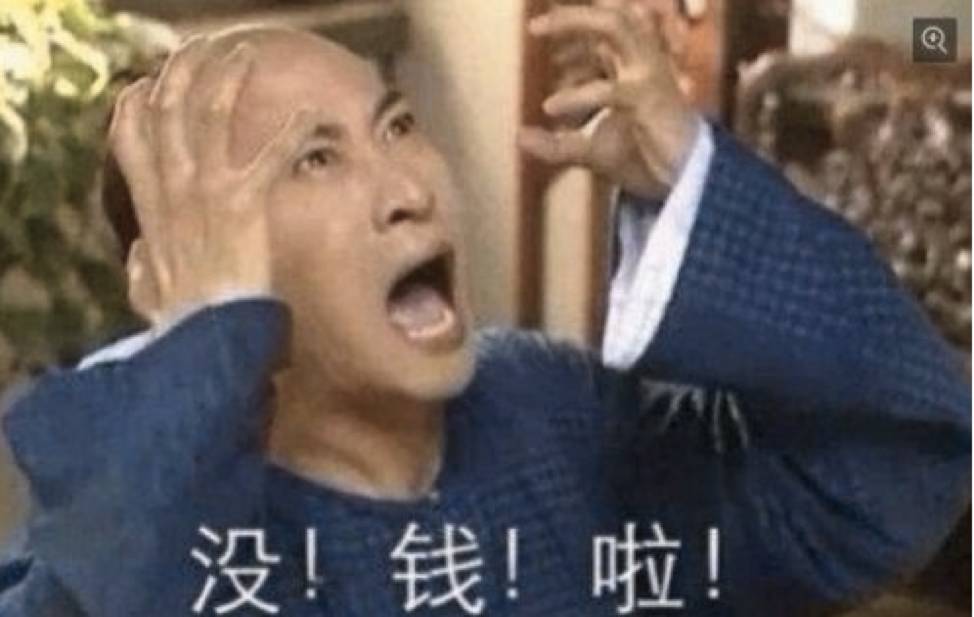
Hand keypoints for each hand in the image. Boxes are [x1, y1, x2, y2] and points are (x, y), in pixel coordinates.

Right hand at [108, 37, 315, 324]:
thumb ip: (144, 268)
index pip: (129, 138)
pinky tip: (313, 116)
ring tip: (242, 56)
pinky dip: (293, 133)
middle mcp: (173, 189)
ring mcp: (205, 191)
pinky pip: (269, 157)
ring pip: (209, 115)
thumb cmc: (183, 322)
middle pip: (168, 111)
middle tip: (202, 52)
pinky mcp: (242, 203)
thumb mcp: (148, 289)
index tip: (149, 86)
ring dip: (225, 79)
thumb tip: (139, 260)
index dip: (136, 105)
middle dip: (183, 73)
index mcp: (151, 207)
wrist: (204, 338)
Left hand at [518, 0, 698, 199]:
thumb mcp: (590, 153)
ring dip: (577, 21)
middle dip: (572, 15)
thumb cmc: (645, 160)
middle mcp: (642, 64)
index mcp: (632, 69)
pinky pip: (610, 89)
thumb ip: (556, 146)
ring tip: (539, 30)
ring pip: (617, 26)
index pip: (602, 33)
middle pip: (611, 17)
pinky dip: (578, 95)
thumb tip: (518, 137)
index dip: (569, 32)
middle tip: (534, 26)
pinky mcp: (651, 98)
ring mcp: (649, 75)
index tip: (537, 41)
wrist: (683, 185)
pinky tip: (551, 108)